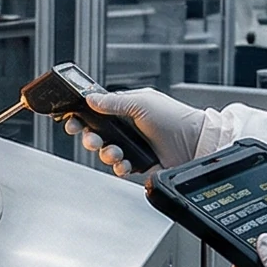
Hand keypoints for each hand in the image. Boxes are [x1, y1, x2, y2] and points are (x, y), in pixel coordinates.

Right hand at [64, 88, 206, 175]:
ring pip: (105, 153)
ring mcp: (132, 147)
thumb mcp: (141, 103)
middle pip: (95, 134)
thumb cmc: (174, 118)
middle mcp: (127, 129)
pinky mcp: (139, 164)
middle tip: (94, 140)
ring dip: (106, 154)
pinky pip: (120, 168)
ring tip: (116, 153)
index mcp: (125, 110)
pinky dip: (120, 167)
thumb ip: (113, 102)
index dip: (81, 117)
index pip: (95, 112)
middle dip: (90, 138)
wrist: (194, 144)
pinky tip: (126, 164)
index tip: (72, 121)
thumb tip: (91, 98)